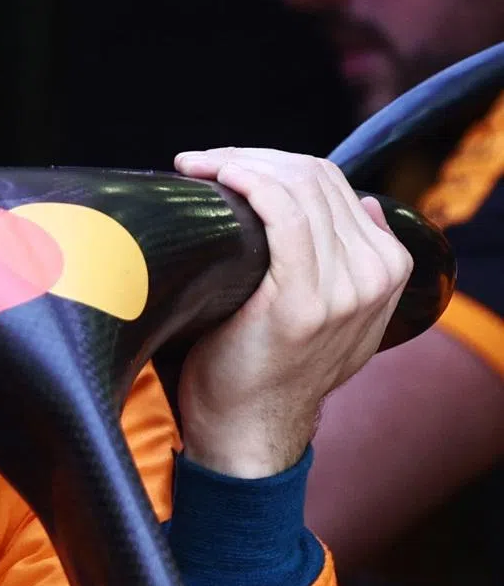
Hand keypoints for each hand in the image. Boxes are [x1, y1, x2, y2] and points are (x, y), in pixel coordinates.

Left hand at [173, 148, 411, 478]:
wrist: (248, 429)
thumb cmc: (266, 361)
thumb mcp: (332, 312)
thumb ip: (355, 262)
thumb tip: (367, 205)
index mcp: (387, 267)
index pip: (330, 181)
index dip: (272, 160)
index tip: (223, 163)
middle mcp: (375, 274)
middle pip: (313, 176)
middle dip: (251, 157)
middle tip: (203, 163)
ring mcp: (344, 288)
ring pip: (297, 187)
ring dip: (240, 162)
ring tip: (199, 167)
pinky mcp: (302, 301)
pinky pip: (283, 215)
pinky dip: (249, 182)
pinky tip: (219, 178)